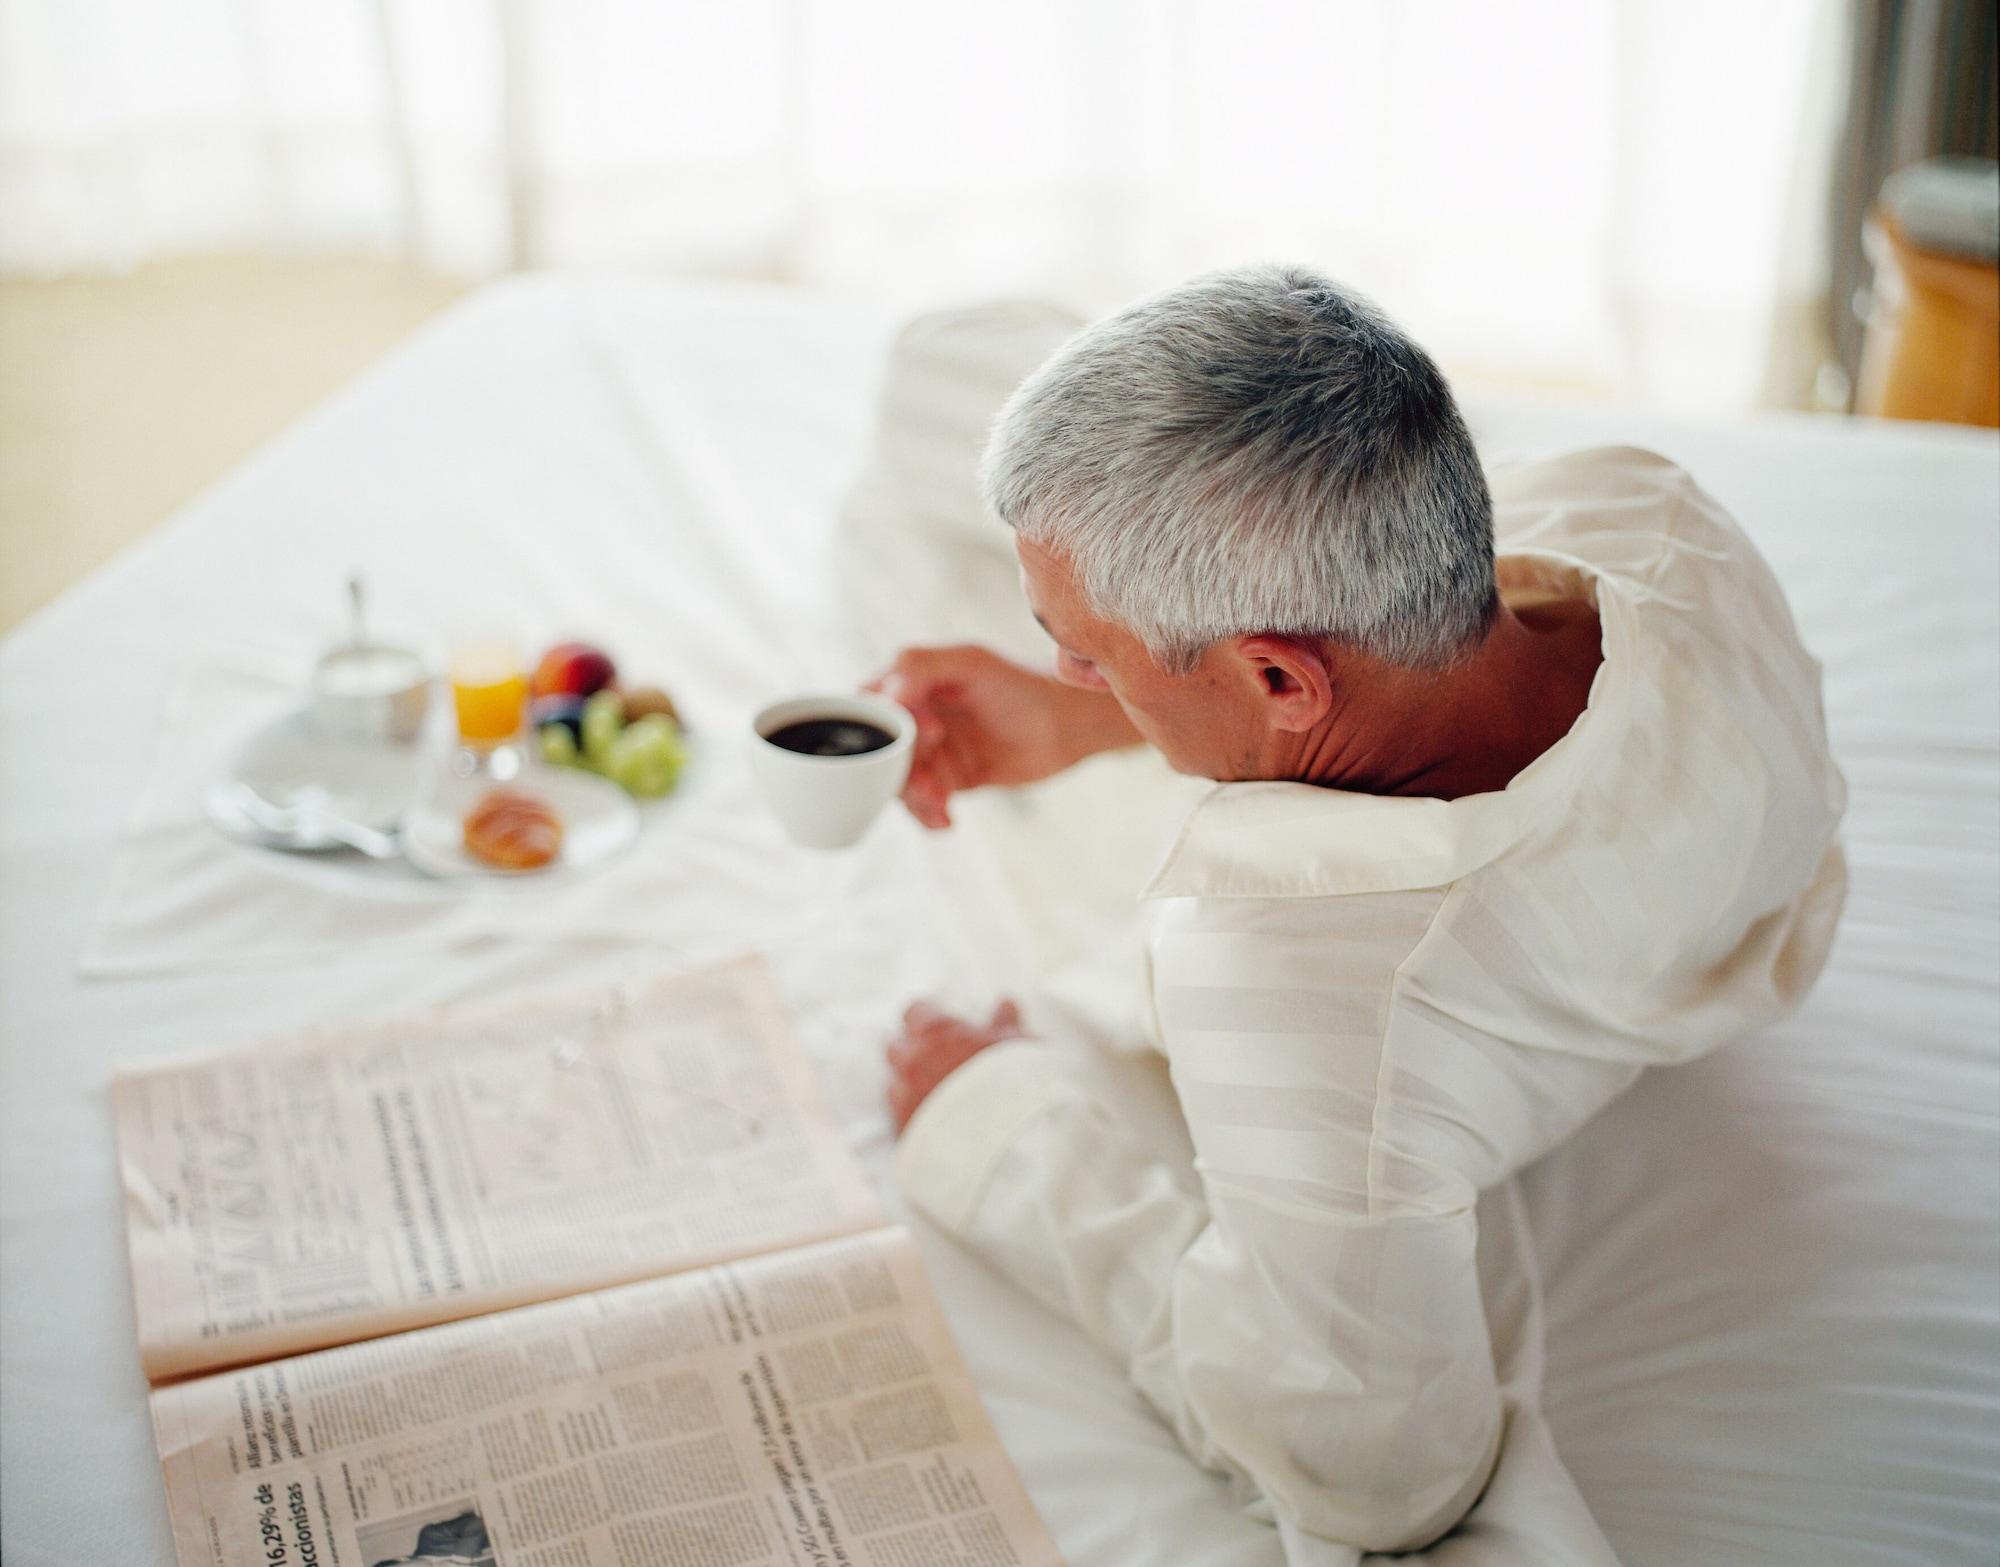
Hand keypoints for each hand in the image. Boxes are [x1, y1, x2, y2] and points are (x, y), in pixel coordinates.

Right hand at [866, 644, 1138, 828]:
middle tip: (932, 784)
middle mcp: (914, 716)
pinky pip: (923, 804)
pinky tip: (947, 822)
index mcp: (910, 682)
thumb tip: (885, 694)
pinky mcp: (947, 780)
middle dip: (902, 772)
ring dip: (916, 798)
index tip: (933, 733)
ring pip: (898, 782)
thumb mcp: (971, 663)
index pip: (870, 707)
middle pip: (880, 753)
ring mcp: (930, 751)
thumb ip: (922, 666)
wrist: (1067, 727)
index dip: (888, 727)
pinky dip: (928, 816)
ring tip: (943, 804)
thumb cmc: (1022, 685)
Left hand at [885, 999, 1023, 1133]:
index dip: (926, 1019)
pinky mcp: (906, 1131)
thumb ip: (1005, 1023)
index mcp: (936, 1030)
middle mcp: (912, 1059)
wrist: (1008, 1137)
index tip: (940, 1028)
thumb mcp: (1018, 1044)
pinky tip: (933, 1125)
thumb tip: (1006, 1004)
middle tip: (935, 1061)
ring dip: (907, 1088)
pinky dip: (911, 1118)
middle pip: (896, 1047)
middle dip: (911, 1051)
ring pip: (893, 1086)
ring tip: (934, 1099)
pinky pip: (898, 1120)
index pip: (914, 1012)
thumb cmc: (1015, 1082)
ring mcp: (905, 1097)